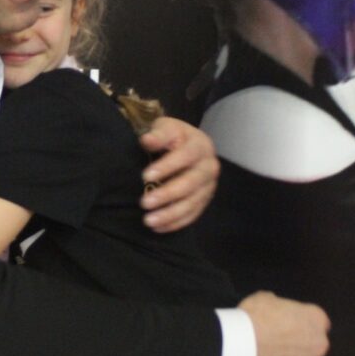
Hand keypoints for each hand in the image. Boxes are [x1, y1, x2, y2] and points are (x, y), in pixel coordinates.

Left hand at [138, 117, 218, 231]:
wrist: (184, 144)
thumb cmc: (171, 136)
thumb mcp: (164, 127)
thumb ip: (157, 134)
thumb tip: (147, 141)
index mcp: (200, 145)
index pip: (186, 156)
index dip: (167, 167)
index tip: (145, 176)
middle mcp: (209, 166)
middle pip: (190, 183)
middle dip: (167, 194)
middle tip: (144, 203)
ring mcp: (209, 186)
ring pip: (191, 203)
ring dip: (170, 214)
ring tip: (148, 220)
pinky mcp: (204, 200)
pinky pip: (192, 215)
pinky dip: (175, 223)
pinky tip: (158, 227)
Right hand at [239, 291, 329, 355]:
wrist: (239, 346)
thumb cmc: (252, 318)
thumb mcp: (264, 299)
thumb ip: (279, 307)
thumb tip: (277, 314)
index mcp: (314, 319)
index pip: (319, 322)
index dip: (303, 324)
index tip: (289, 327)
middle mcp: (319, 345)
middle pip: (316, 347)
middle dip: (303, 347)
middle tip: (280, 346)